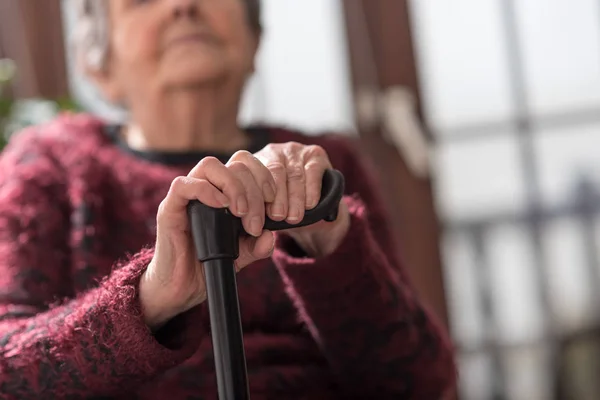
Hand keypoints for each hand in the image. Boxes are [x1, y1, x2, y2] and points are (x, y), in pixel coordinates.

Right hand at [139, 157, 277, 329]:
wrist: (182, 288)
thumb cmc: (209, 264)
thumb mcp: (242, 254)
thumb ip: (258, 245)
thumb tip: (271, 235)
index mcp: (226, 191)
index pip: (247, 165)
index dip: (265, 178)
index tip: (274, 206)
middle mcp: (207, 188)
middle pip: (234, 164)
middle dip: (254, 190)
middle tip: (257, 221)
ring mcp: (188, 196)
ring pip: (210, 165)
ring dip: (233, 186)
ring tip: (242, 213)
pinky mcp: (170, 208)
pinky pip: (184, 185)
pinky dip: (207, 191)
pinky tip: (222, 207)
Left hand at [251, 142, 350, 256]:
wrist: (310, 210)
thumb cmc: (279, 214)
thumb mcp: (263, 219)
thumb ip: (256, 230)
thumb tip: (261, 239)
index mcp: (249, 164)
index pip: (245, 171)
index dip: (249, 194)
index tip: (253, 217)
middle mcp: (269, 152)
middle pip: (271, 171)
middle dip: (276, 197)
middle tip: (277, 217)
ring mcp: (292, 151)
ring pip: (293, 173)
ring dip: (294, 197)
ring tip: (294, 216)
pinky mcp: (314, 154)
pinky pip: (312, 171)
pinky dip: (311, 189)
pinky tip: (310, 204)